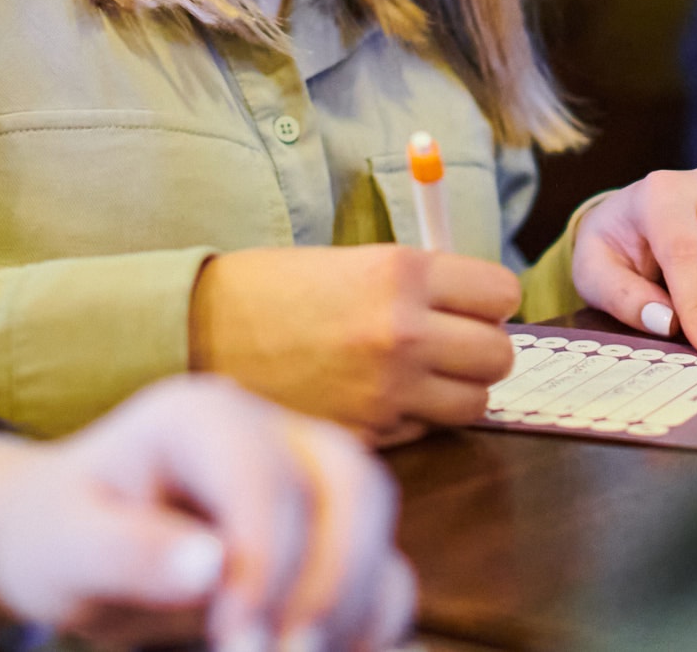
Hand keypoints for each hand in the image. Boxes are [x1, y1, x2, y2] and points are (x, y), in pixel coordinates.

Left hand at [0, 380, 413, 651]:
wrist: (73, 541)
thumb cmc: (63, 535)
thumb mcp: (66, 547)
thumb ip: (128, 552)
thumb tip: (211, 568)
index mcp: (201, 418)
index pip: (268, 477)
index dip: (268, 562)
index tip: (233, 640)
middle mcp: (271, 433)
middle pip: (353, 483)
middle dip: (332, 580)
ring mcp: (309, 477)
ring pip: (377, 520)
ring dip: (355, 601)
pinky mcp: (329, 532)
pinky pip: (383, 569)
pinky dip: (372, 618)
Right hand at [190, 244, 520, 444]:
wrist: (196, 332)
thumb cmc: (271, 290)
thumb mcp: (351, 261)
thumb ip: (417, 282)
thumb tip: (477, 303)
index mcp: (400, 273)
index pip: (500, 293)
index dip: (490, 300)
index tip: (474, 304)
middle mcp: (402, 332)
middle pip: (499, 355)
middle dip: (482, 350)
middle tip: (451, 345)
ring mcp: (385, 391)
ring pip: (474, 404)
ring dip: (455, 392)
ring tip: (418, 378)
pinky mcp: (365, 435)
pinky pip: (423, 433)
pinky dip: (411, 422)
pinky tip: (374, 401)